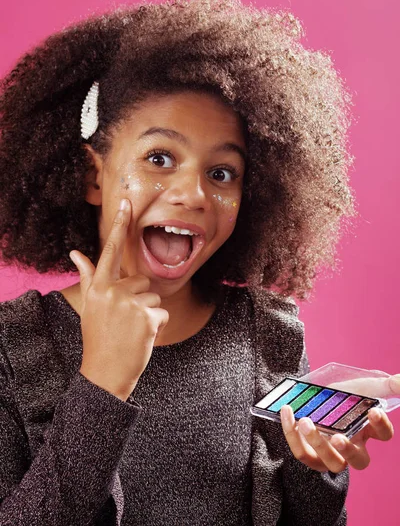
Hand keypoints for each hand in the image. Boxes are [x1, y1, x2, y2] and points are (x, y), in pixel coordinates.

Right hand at [69, 198, 168, 400]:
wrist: (105, 371)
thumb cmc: (99, 335)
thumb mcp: (90, 305)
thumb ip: (88, 276)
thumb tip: (76, 252)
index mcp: (99, 286)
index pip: (109, 249)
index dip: (119, 224)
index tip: (126, 202)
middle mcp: (113, 290)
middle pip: (142, 279)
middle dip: (139, 297)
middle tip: (125, 319)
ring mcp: (131, 303)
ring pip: (154, 296)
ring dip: (148, 312)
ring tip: (132, 329)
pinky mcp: (148, 316)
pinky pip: (162, 312)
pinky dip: (157, 325)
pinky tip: (142, 337)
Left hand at [280, 374, 398, 471]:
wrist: (311, 395)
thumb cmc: (342, 395)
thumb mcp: (361, 386)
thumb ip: (383, 384)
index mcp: (367, 430)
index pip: (383, 435)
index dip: (381, 425)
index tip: (373, 411)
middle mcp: (352, 448)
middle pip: (358, 461)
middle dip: (349, 451)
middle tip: (338, 437)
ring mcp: (330, 454)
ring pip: (330, 462)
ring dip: (318, 444)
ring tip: (306, 421)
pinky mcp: (309, 454)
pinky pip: (302, 453)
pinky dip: (292, 434)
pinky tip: (288, 413)